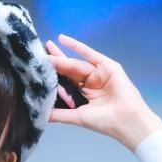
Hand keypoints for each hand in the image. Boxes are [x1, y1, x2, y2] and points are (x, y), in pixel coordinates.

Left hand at [46, 34, 161, 151]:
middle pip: (68, 69)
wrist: (126, 121)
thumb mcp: (77, 117)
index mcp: (82, 94)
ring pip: (75, 63)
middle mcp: (89, 83)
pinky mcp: (107, 66)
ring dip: (60, 56)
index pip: (63, 82)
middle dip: (54, 61)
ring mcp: (98, 73)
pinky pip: (89, 54)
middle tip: (38, 51)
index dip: (51, 75)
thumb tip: (41, 114)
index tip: (35, 68)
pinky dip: (77, 46)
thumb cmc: (104, 122)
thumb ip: (59, 114)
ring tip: (46, 48)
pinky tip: (63, 39)